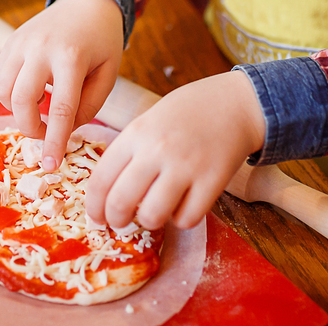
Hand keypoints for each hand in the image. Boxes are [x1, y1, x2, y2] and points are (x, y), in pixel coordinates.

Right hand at [0, 0, 123, 171]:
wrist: (86, 2)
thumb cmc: (102, 42)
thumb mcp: (108, 74)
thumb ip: (88, 106)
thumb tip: (64, 130)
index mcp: (71, 57)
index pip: (60, 109)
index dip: (54, 141)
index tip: (51, 165)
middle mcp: (40, 48)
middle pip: (21, 100)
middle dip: (30, 128)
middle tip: (45, 135)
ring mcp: (20, 43)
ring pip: (2, 91)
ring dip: (18, 110)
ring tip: (40, 108)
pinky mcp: (9, 43)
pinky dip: (10, 95)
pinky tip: (31, 92)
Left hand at [84, 71, 265, 229]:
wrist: (233, 103)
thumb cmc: (185, 114)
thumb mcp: (146, 123)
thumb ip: (127, 153)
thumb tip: (104, 193)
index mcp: (135, 134)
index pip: (101, 179)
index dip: (93, 206)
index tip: (95, 216)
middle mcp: (156, 150)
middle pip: (120, 202)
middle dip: (114, 221)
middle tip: (118, 224)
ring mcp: (186, 166)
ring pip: (152, 215)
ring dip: (149, 222)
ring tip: (153, 212)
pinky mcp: (213, 181)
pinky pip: (187, 218)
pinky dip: (181, 220)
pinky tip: (182, 206)